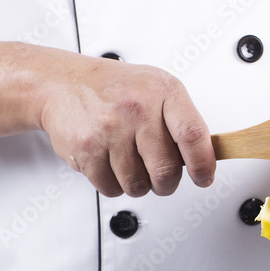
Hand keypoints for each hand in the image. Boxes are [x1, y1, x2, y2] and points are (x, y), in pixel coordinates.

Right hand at [38, 59, 215, 196]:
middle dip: (166, 183)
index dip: (203, 165)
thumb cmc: (115, 88)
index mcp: (162, 92)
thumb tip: (205, 158)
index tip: (203, 177)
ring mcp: (110, 129)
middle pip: (166, 171)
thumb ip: (182, 120)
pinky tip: (110, 162)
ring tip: (130, 162)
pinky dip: (113, 184)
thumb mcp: (157, 89)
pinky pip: (111, 187)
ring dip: (137, 184)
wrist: (63, 82)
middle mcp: (137, 108)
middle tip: (160, 175)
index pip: (193, 135)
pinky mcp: (87, 148)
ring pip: (138, 185)